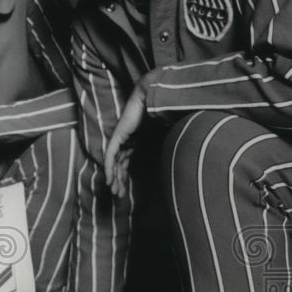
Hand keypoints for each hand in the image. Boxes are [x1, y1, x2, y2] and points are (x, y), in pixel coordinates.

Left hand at [103, 69, 159, 197]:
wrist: (155, 96)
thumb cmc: (163, 113)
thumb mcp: (166, 135)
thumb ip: (166, 145)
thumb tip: (182, 158)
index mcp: (135, 140)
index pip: (126, 162)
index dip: (125, 177)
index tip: (125, 190)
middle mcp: (126, 140)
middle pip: (119, 165)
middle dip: (119, 181)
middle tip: (119, 195)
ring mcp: (120, 138)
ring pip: (113, 162)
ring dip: (114, 178)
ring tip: (115, 192)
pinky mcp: (118, 135)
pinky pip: (110, 155)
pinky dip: (109, 167)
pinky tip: (110, 179)